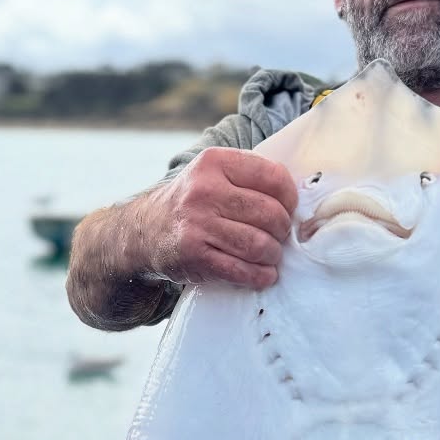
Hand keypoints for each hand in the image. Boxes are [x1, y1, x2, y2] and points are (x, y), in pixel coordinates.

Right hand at [144, 147, 297, 288]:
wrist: (144, 231)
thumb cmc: (191, 203)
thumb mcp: (212, 174)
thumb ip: (248, 177)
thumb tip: (295, 199)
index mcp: (214, 163)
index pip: (274, 177)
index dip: (290, 198)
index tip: (287, 208)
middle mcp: (204, 191)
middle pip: (270, 214)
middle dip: (282, 230)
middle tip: (278, 236)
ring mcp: (197, 225)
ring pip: (259, 245)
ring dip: (272, 255)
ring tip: (270, 255)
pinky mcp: (194, 256)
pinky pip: (241, 270)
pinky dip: (260, 276)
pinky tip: (262, 274)